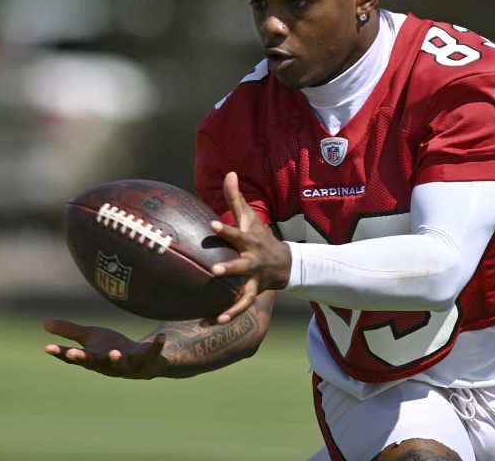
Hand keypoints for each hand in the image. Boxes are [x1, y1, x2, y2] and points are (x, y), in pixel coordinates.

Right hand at [42, 318, 168, 378]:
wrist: (142, 361)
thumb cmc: (111, 349)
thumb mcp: (90, 338)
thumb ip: (69, 332)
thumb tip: (44, 323)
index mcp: (93, 359)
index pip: (74, 357)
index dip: (61, 354)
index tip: (47, 348)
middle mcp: (108, 364)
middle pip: (95, 361)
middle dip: (85, 358)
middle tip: (74, 353)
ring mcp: (128, 364)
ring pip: (122, 363)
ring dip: (117, 358)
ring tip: (115, 352)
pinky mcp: (147, 359)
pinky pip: (152, 352)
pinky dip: (156, 345)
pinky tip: (161, 335)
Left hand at [209, 171, 291, 323]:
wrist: (284, 263)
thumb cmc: (259, 236)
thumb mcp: (249, 217)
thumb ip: (235, 197)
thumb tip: (229, 172)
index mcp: (249, 241)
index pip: (236, 233)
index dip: (225, 230)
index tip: (212, 225)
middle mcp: (252, 261)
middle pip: (242, 265)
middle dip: (230, 268)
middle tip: (214, 271)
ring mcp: (253, 280)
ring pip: (244, 294)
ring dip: (232, 304)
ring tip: (218, 314)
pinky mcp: (252, 294)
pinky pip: (241, 307)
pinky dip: (227, 316)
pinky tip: (209, 322)